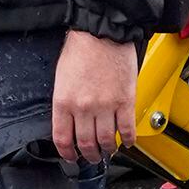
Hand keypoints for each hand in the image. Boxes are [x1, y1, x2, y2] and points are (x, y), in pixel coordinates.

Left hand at [52, 27, 138, 165]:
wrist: (103, 32)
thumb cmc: (82, 49)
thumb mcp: (62, 77)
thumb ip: (66, 101)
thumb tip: (70, 121)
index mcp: (64, 102)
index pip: (62, 138)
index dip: (67, 153)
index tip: (71, 157)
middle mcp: (84, 107)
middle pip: (85, 144)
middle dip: (88, 155)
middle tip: (91, 157)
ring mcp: (106, 106)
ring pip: (106, 141)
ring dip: (107, 150)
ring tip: (108, 151)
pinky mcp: (125, 102)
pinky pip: (127, 129)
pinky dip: (127, 140)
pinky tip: (126, 141)